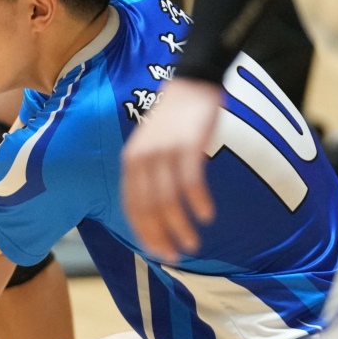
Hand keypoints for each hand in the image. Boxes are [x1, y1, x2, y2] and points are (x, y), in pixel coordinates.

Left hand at [121, 77, 221, 259]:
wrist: (192, 82)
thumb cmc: (175, 120)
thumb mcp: (151, 146)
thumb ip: (149, 174)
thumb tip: (157, 210)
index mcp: (131, 163)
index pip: (132, 208)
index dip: (145, 233)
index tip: (159, 252)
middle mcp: (143, 159)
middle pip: (148, 208)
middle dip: (162, 236)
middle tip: (178, 255)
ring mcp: (165, 152)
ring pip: (168, 200)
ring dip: (180, 226)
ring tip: (193, 243)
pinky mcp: (188, 145)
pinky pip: (191, 181)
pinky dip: (198, 202)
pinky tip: (206, 216)